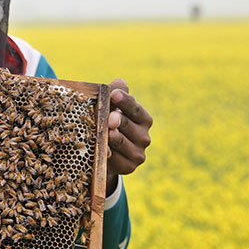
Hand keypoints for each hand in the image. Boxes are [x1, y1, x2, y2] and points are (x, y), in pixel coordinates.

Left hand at [106, 78, 151, 195]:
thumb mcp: (112, 110)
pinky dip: (108, 154)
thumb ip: (115, 96)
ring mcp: (138, 153)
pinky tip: (103, 149)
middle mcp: (144, 137)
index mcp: (144, 119)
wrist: (108, 156)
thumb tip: (120, 81)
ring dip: (113, 137)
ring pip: (122, 143)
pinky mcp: (129, 167)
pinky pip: (116, 159)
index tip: (114, 94)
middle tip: (110, 117)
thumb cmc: (110, 125)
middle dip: (118, 120)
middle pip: (129, 126)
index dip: (125, 101)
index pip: (135, 109)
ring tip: (107, 132)